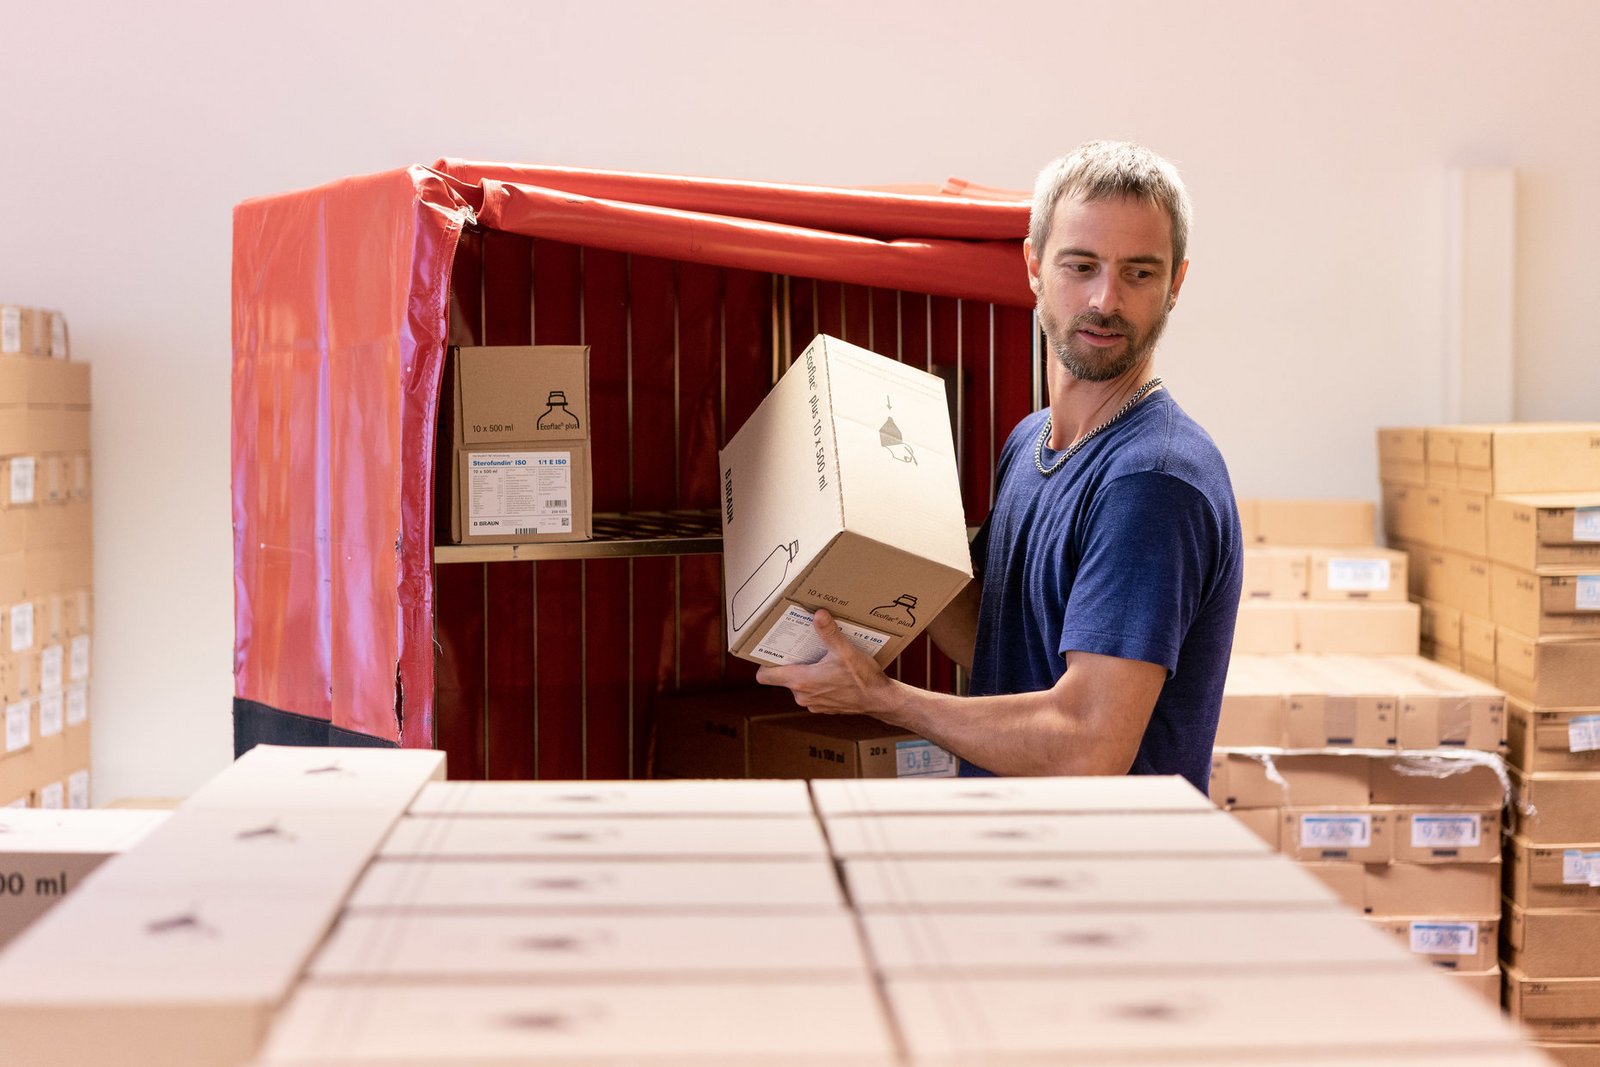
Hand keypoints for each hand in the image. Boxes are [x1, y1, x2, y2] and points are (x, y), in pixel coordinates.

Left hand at [755, 609, 899, 717]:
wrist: (880, 701)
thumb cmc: (862, 679)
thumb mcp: (845, 651)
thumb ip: (829, 632)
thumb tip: (818, 614)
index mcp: (801, 681)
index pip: (766, 676)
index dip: (764, 662)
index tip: (769, 650)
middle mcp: (803, 695)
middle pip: (783, 676)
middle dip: (790, 661)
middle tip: (799, 645)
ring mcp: (813, 703)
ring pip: (799, 684)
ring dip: (805, 671)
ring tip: (817, 656)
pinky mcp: (823, 706)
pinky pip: (812, 691)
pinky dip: (817, 680)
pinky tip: (831, 669)